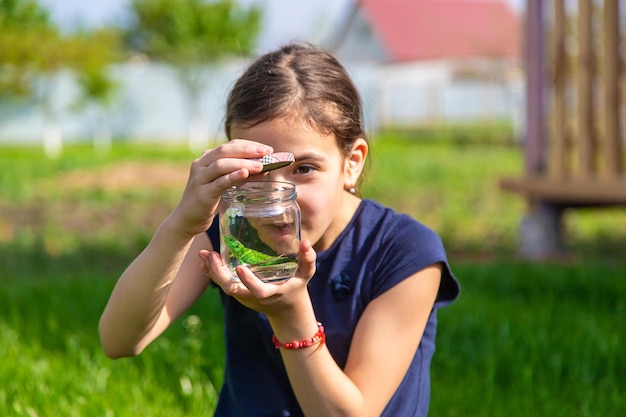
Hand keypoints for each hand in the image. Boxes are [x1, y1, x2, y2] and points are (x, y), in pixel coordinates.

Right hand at [169, 139, 272, 235]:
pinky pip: (219, 183)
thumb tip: (263, 167)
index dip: (248, 145)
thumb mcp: (223, 183)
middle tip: (266, 152)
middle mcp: (200, 165)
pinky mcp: (202, 194)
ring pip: (221, 164)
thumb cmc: (208, 199)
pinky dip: (233, 177)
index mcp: (206, 159)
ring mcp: (200, 179)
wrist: (187, 219)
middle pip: (225, 150)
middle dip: (247, 150)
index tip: (267, 149)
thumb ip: (238, 174)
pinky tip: (245, 174)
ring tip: (261, 166)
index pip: (229, 145)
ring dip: (243, 163)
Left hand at [199, 240, 316, 316]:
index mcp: (270, 293)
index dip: (247, 281)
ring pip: (223, 286)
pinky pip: (222, 283)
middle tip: (212, 256)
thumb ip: (308, 259)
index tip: (239, 267)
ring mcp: (243, 296)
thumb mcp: (306, 275)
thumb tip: (306, 242)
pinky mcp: (238, 293)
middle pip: (232, 289)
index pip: (257, 290)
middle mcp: (253, 297)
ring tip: (203, 254)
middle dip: (219, 274)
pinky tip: (204, 260)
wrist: (286, 310)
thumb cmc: (296, 288)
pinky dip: (212, 273)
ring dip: (212, 271)